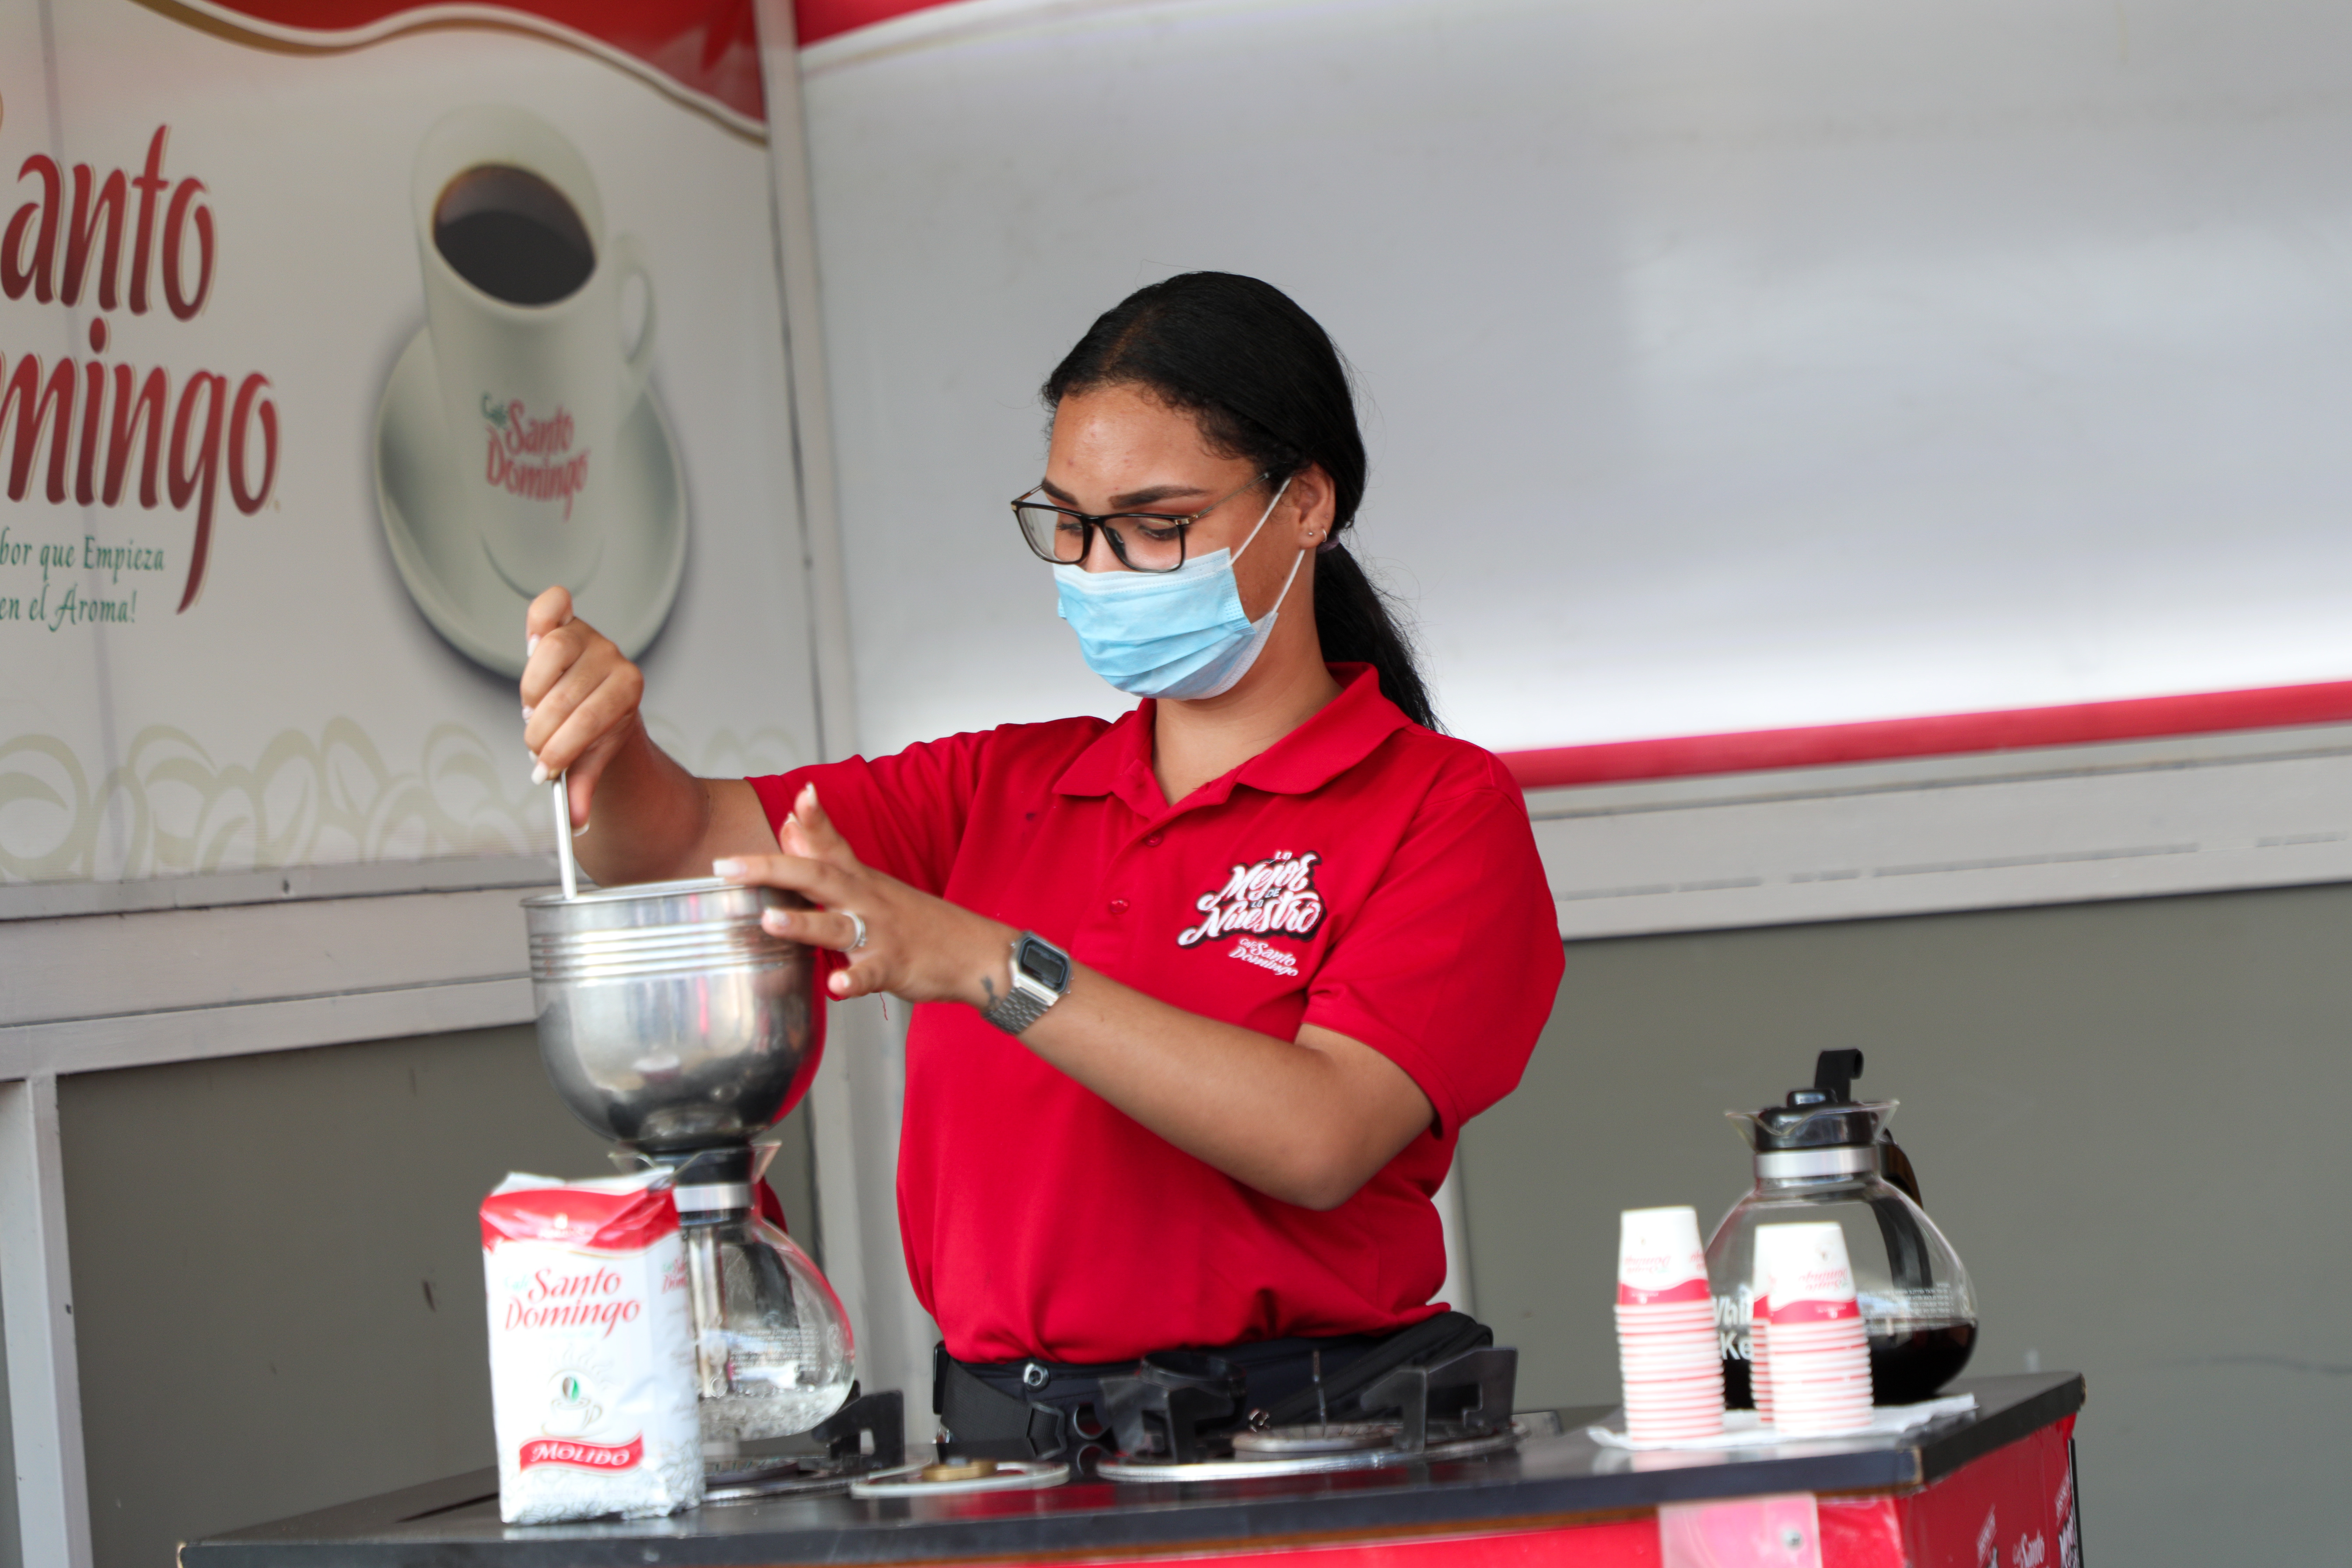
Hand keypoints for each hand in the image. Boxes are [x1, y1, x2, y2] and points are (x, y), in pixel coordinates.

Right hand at [521, 587, 645, 829]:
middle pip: (564, 694)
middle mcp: (613, 656)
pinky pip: (549, 606)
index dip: (560, 749)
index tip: (545, 771)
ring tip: (532, 710)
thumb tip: (576, 822)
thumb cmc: (594, 725)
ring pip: (548, 654)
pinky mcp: (563, 619)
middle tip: (535, 744)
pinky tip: (531, 641)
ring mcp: (588, 634)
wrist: (598, 695)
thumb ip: (583, 786)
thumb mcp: (594, 755)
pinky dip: (537, 618)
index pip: (589, 721)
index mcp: (629, 688)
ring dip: (531, 692)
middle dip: (542, 730)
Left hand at [714, 784, 1015, 1005]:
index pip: (832, 843)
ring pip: (837, 926)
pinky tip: (836, 986)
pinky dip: (853, 980)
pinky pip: (870, 973)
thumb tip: (789, 824)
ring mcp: (880, 934)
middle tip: (728, 866)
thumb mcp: (870, 882)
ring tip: (770, 921)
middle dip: (771, 870)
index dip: (814, 820)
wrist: (973, 952)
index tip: (799, 797)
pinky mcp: (893, 966)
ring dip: (804, 924)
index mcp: (859, 879)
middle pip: (818, 877)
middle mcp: (866, 900)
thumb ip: (826, 855)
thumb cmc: (916, 920)